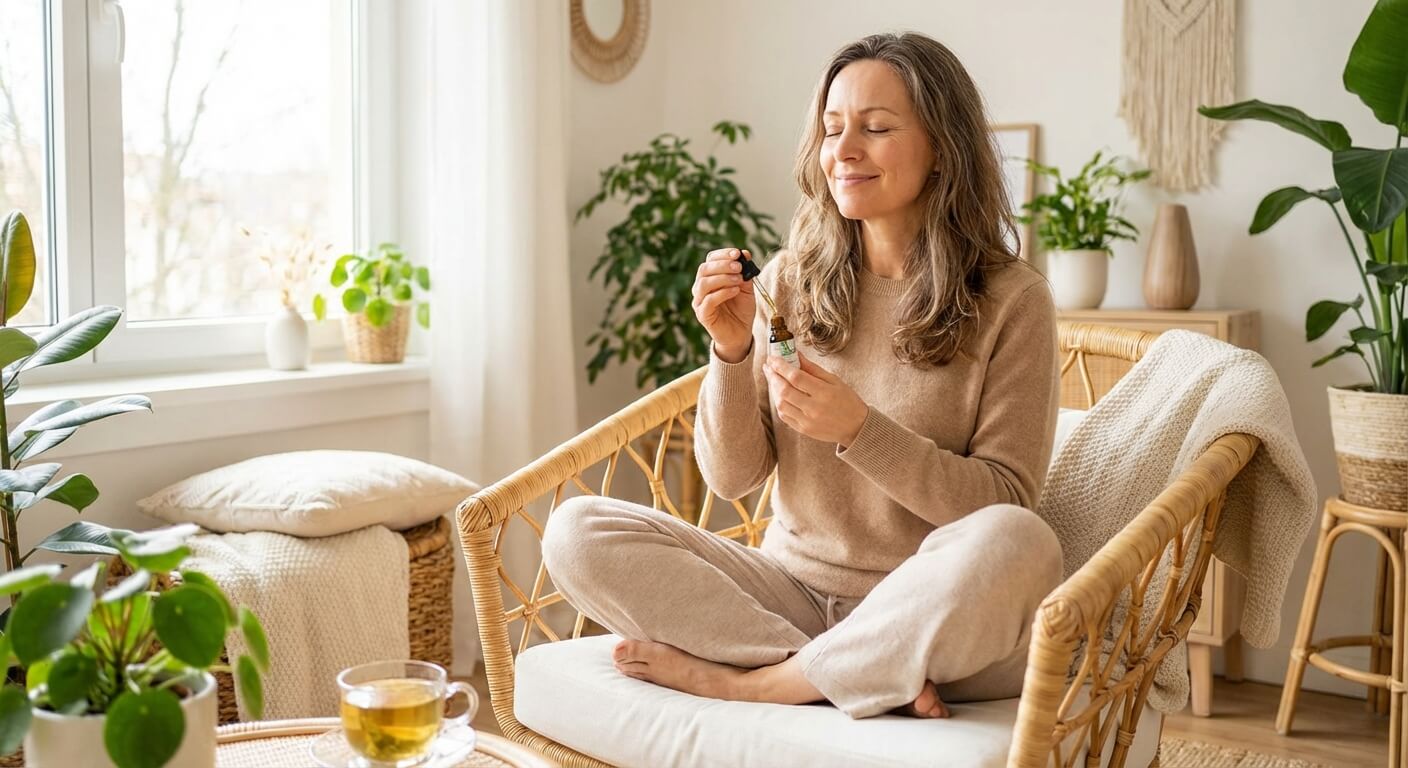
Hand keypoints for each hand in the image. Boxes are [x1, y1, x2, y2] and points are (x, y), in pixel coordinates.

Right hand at [691, 248, 756, 362]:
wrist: (741, 333)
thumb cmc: (741, 309)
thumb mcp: (746, 288)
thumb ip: (745, 272)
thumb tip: (745, 253)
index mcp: (710, 277)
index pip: (710, 260)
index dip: (722, 254)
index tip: (737, 253)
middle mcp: (701, 287)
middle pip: (704, 269)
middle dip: (722, 265)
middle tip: (738, 266)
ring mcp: (699, 301)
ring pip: (703, 284)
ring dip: (723, 278)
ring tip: (739, 280)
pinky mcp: (702, 315)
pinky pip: (708, 301)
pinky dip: (722, 293)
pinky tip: (735, 291)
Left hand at [763, 350, 868, 446]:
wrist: (856, 427)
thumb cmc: (848, 401)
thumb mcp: (834, 380)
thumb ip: (812, 368)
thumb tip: (796, 354)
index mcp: (824, 392)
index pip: (796, 377)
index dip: (781, 366)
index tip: (772, 358)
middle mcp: (814, 408)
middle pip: (785, 391)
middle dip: (773, 376)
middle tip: (768, 366)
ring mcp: (807, 421)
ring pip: (781, 404)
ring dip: (774, 390)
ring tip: (773, 379)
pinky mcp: (803, 430)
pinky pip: (784, 416)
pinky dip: (779, 403)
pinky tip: (779, 394)